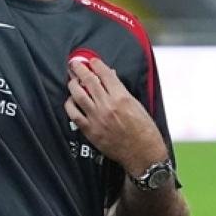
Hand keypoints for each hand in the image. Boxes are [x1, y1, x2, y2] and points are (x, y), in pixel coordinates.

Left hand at [64, 57, 166, 175]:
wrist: (143, 154)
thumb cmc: (145, 131)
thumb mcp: (138, 106)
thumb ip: (122, 91)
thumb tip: (111, 77)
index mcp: (122, 98)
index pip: (105, 74)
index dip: (96, 64)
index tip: (92, 61)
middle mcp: (107, 106)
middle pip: (89, 81)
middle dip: (80, 69)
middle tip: (75, 64)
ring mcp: (97, 118)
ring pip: (78, 95)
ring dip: (73, 84)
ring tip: (72, 80)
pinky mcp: (90, 130)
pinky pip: (73, 114)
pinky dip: (70, 104)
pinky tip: (71, 100)